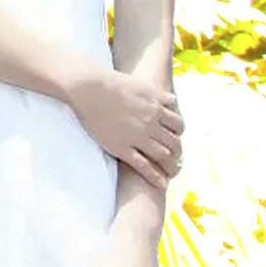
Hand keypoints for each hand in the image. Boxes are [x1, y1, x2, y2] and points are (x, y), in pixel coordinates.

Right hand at [67, 65, 181, 186]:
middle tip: (174, 157)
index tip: (173, 136)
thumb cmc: (109, 82)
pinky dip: (155, 177)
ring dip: (170, 165)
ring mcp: (137, 136)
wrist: (86, 87)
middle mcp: (150, 123)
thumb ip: (158, 95)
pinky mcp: (122, 147)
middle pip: (174, 142)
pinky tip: (162, 184)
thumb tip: (173, 100)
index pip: (178, 125)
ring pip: (164, 156)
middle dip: (177, 151)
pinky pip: (144, 166)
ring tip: (171, 171)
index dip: (178, 133)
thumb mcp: (141, 85)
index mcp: (155, 107)